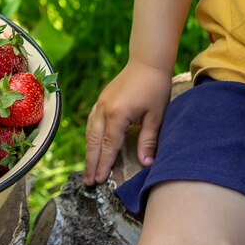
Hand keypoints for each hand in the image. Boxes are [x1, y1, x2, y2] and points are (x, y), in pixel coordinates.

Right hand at [83, 59, 171, 185]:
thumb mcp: (156, 115)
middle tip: (88, 181)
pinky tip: (92, 145)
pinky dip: (90, 137)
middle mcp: (103, 109)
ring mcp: (100, 104)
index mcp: (117, 114)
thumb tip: (146, 163)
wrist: (147, 62)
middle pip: (93, 141)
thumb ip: (148, 140)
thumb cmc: (155, 88)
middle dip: (91, 162)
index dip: (103, 164)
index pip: (108, 145)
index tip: (99, 180)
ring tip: (88, 168)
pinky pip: (91, 122)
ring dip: (88, 151)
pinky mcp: (101, 100)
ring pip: (89, 132)